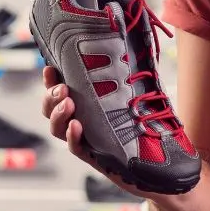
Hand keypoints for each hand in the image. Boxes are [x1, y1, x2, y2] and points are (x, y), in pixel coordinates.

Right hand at [41, 66, 161, 201]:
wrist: (159, 163)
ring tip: (68, 104)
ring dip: (58, 115)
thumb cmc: (147, 126)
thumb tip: (132, 47)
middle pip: (50, 111)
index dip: (50, 81)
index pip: (59, 92)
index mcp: (86, 105)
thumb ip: (128, 76)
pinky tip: (76, 126)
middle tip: (63, 89)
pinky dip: (73, 137)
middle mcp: (81, 121)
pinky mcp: (94, 156)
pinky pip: (76, 148)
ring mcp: (86, 139)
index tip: (50, 68)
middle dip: (51, 98)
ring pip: (58, 129)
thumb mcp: (136, 95)